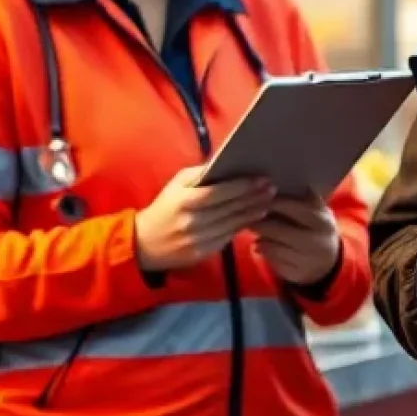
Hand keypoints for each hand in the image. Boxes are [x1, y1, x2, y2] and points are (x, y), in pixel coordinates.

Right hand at [135, 169, 275, 274]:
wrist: (144, 244)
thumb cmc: (164, 208)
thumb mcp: (176, 185)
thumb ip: (200, 174)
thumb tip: (226, 161)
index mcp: (185, 202)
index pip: (220, 193)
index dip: (242, 186)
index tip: (262, 179)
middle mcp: (193, 222)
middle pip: (230, 209)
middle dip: (253, 198)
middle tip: (272, 189)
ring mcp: (198, 241)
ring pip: (232, 225)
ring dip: (252, 213)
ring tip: (268, 202)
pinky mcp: (203, 254)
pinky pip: (228, 238)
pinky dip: (242, 227)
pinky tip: (253, 218)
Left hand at [253, 190, 340, 287]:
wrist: (329, 264)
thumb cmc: (320, 231)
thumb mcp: (322, 213)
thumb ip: (311, 199)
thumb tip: (298, 181)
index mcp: (322, 222)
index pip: (293, 209)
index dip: (274, 202)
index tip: (259, 196)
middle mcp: (314, 242)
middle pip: (279, 230)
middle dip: (261, 222)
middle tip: (247, 214)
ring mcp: (305, 260)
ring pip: (273, 247)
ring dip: (260, 238)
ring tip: (251, 228)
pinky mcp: (295, 274)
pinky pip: (273, 262)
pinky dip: (264, 252)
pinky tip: (259, 244)